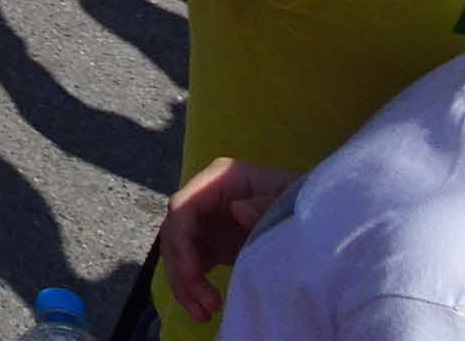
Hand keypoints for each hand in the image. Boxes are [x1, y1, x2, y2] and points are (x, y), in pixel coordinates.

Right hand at [160, 157, 296, 323]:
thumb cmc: (303, 202)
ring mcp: (208, 221)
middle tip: (207, 306)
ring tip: (204, 315)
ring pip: (178, 251)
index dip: (181, 241)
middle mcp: (206, 198)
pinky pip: (191, 263)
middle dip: (183, 270)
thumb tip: (237, 210)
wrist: (319, 219)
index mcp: (221, 180)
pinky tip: (204, 307)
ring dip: (184, 284)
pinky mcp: (212, 243)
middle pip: (175, 232)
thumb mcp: (290, 199)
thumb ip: (266, 203)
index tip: (194, 274)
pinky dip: (192, 286)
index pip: (183, 206)